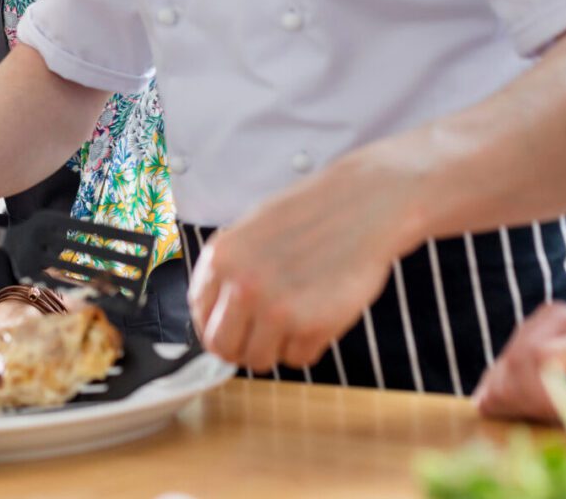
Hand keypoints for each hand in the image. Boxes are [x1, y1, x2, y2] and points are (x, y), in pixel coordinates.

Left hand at [189, 149, 410, 372]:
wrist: (364, 205)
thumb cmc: (311, 215)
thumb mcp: (253, 231)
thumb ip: (231, 271)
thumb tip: (215, 317)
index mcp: (222, 257)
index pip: (200, 315)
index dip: (216, 327)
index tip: (232, 330)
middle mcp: (242, 285)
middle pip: (223, 348)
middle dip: (241, 348)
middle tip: (262, 338)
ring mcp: (276, 308)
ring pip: (259, 360)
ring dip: (276, 348)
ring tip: (296, 319)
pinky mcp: (312, 325)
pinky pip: (299, 359)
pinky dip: (309, 345)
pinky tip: (320, 314)